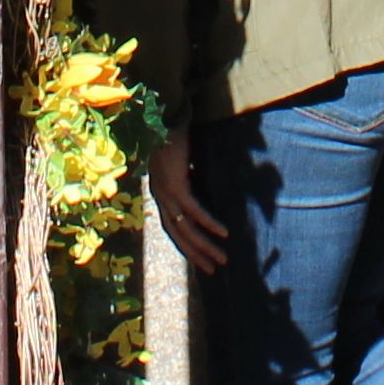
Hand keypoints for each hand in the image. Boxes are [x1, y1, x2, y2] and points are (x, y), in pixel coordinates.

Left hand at [144, 137, 229, 271]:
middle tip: (212, 269)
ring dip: (204, 246)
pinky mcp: (176, 185)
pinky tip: (223, 234)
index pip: (171, 227)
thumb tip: (204, 180)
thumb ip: (191, 174)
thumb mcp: (183, 161)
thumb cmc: (175, 133)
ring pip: (186, 228)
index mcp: (160, 192)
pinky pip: (194, 210)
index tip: (200, 258)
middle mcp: (160, 196)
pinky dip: (208, 223)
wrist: (164, 115)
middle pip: (177, 234)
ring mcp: (166, 192)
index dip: (185, 244)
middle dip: (195, 254)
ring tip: (222, 259)